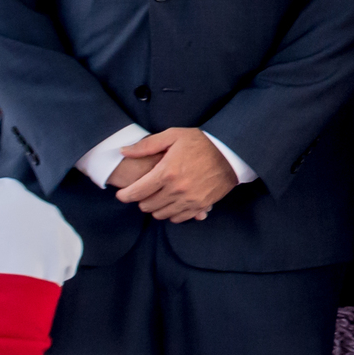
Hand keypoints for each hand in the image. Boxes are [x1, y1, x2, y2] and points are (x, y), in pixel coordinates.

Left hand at [111, 129, 237, 222]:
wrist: (231, 152)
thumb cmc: (201, 142)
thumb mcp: (173, 136)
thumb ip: (146, 145)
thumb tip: (123, 151)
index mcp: (166, 172)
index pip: (136, 192)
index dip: (125, 195)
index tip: (122, 193)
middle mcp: (176, 190)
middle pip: (147, 206)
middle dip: (141, 200)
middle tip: (143, 191)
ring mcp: (189, 200)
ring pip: (161, 214)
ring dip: (155, 207)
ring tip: (157, 196)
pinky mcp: (200, 206)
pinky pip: (178, 218)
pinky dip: (171, 213)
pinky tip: (172, 202)